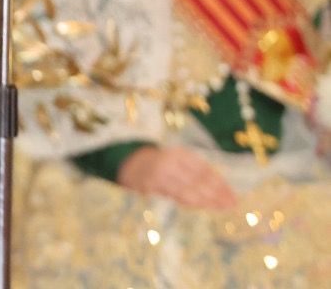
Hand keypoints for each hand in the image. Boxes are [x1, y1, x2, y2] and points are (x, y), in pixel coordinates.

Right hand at [118, 145, 236, 209]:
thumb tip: (223, 190)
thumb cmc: (162, 165)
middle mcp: (170, 162)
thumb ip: (196, 172)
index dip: (220, 184)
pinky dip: (189, 203)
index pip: (205, 170)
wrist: (130, 165)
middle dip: (216, 195)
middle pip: (198, 181)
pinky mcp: (150, 187)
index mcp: (180, 154)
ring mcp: (159, 175)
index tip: (233, 196)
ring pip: (187, 190)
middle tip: (230, 205)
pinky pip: (173, 197)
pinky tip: (200, 207)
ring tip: (219, 208)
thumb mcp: (179, 162)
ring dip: (205, 201)